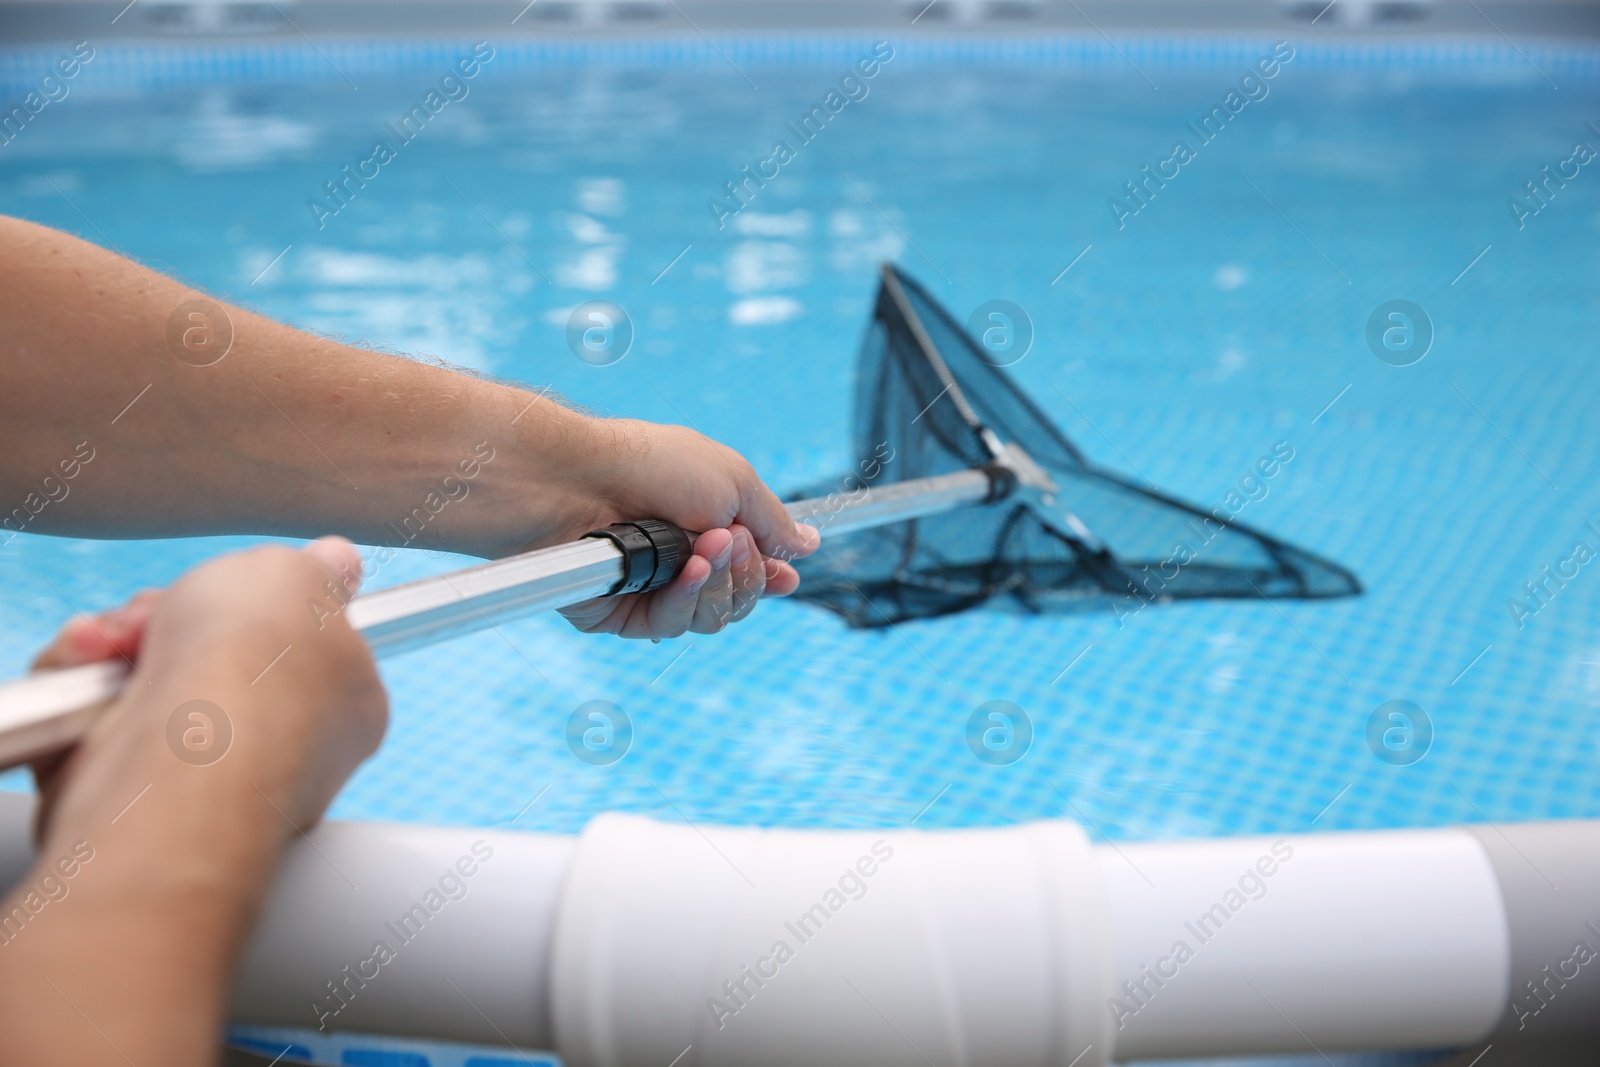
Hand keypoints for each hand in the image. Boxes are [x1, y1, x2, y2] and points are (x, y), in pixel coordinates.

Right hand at [29, 538, 386, 844]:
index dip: (262, 605)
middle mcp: (277, 747)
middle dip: (171, 616)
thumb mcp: (305, 577)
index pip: (302, 645)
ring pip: (137, 678)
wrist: (176, 749)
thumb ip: (319, 568)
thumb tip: (339, 561)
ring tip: (121, 642)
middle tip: (171, 614)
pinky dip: (75, 679)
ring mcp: (197, 775)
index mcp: (343, 703)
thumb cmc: (255, 663)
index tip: (246, 591)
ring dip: (115, 640)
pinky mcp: (120, 793)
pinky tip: (91, 665)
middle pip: (210, 652)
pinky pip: (83, 714)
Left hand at [551, 419, 819, 638]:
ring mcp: (650, 591)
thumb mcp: (734, 482)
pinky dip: (686, 597)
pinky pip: (671, 625)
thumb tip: (808, 544)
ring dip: (718, 582)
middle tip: (731, 540)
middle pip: (738, 600)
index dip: (770, 576)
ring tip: (706, 546)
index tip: (788, 578)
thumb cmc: (654, 467)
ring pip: (710, 617)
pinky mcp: (620, 615)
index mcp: (705, 526)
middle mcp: (678, 562)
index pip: (748, 568)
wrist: (582, 480)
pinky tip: (688, 570)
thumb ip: (772, 522)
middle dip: (746, 573)